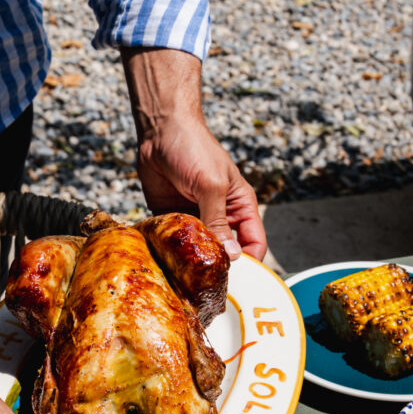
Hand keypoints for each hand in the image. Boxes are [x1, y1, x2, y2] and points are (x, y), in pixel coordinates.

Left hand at [121, 46, 265, 260]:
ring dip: (192, 260)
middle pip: (226, 253)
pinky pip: (174, 242)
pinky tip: (165, 257)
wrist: (159, 130)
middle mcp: (219, 217)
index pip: (254, 244)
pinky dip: (171, 250)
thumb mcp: (211, 185)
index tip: (235, 280)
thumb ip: (218, 222)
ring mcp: (195, 219)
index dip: (249, 264)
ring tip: (182, 273)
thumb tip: (232, 256)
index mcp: (239, 207)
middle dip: (218, 266)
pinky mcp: (171, 218)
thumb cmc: (193, 148)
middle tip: (205, 283)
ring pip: (199, 251)